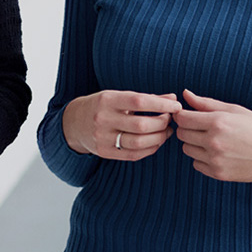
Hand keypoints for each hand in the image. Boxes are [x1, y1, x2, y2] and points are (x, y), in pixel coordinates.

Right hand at [62, 90, 179, 159]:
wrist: (74, 123)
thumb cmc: (102, 106)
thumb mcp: (119, 96)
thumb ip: (146, 98)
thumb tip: (172, 98)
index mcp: (107, 100)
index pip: (139, 101)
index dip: (161, 104)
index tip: (176, 105)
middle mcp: (103, 119)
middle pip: (141, 125)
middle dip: (162, 123)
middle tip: (170, 119)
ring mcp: (102, 138)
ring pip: (139, 142)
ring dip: (159, 138)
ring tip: (166, 131)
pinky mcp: (104, 152)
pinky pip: (133, 154)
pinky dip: (149, 149)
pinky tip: (155, 142)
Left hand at [174, 89, 251, 183]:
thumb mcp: (234, 110)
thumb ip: (206, 103)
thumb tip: (185, 94)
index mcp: (218, 122)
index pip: (182, 118)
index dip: (183, 115)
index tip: (189, 115)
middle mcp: (214, 142)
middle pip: (181, 134)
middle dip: (188, 129)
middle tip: (202, 127)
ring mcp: (215, 160)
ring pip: (187, 149)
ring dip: (194, 144)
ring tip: (212, 139)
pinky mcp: (218, 174)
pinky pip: (196, 164)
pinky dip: (202, 158)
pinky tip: (217, 153)